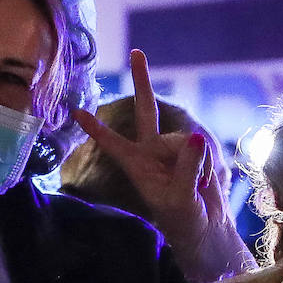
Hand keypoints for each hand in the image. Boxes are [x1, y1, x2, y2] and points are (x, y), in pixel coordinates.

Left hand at [71, 50, 251, 282]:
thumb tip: (195, 136)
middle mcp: (151, 153)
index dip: (97, 128)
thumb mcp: (181, 198)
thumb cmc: (184, 221)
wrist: (206, 230)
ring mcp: (172, 150)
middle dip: (143, 82)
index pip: (114, 144)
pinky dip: (206, 163)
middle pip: (146, 111)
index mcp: (137, 167)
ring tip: (195, 186)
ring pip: (183, 138)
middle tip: (137, 52)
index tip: (76, 111)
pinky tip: (204, 180)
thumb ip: (186, 167)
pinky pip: (200, 145)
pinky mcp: (192, 151)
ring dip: (195, 162)